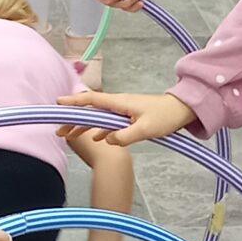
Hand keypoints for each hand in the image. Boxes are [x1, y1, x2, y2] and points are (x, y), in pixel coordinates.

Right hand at [65, 89, 193, 148]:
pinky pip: (109, 123)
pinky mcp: (130, 117)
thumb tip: (108, 141)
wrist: (182, 111)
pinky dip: (99, 129)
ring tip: (70, 135)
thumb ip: (125, 136)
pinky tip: (94, 137)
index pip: (92, 100)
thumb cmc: (166, 117)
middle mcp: (119, 104)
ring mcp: (124, 111)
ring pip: (99, 117)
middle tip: (59, 130)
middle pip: (91, 110)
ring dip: (84, 125)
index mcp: (120, 103)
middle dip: (74, 118)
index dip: (74, 101)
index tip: (59, 103)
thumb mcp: (146, 129)